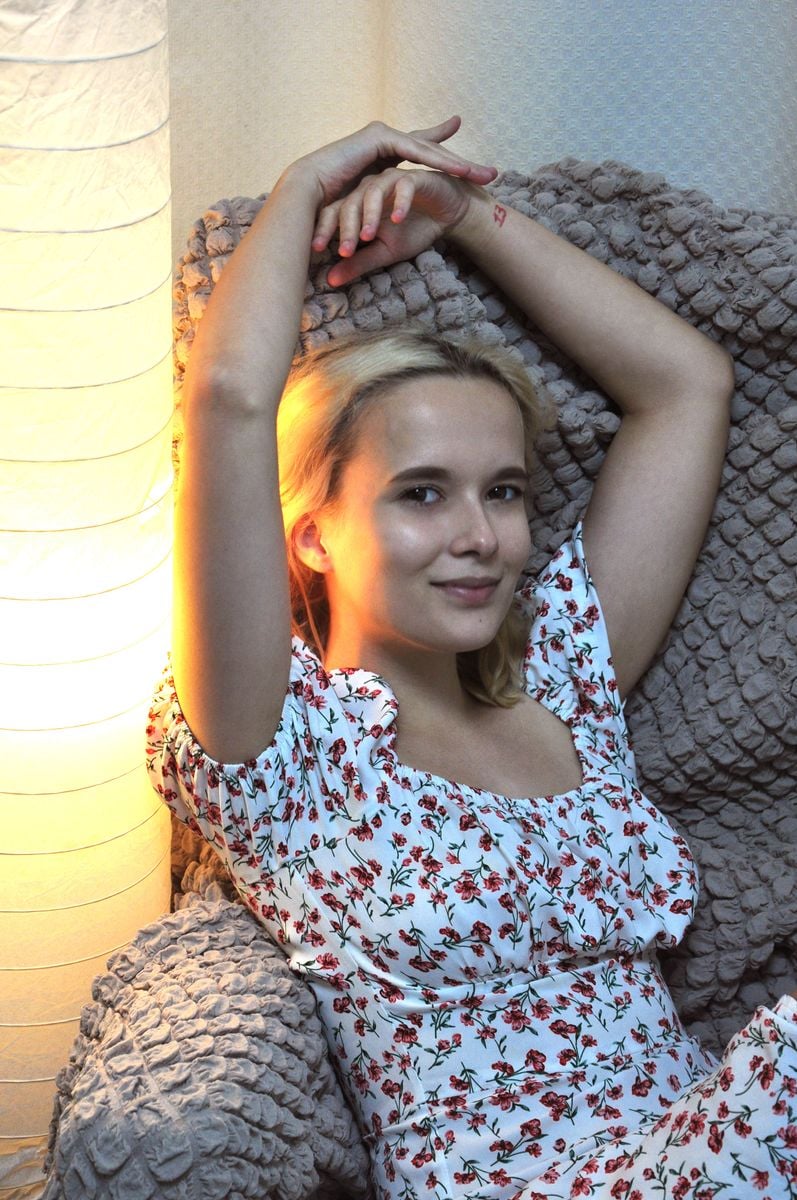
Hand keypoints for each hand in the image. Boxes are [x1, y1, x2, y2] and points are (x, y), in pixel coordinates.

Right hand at [285, 115, 494, 231]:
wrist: (302, 196)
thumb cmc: (324, 210)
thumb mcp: (361, 214)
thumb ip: (374, 217)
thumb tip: (379, 236)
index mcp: (379, 157)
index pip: (419, 156)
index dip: (444, 158)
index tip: (470, 168)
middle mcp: (382, 142)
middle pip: (431, 152)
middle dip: (462, 165)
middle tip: (492, 175)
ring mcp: (380, 135)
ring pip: (427, 150)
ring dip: (457, 163)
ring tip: (482, 177)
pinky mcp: (378, 137)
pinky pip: (415, 150)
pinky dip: (437, 159)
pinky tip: (458, 170)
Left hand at [313, 165, 481, 287]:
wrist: (447, 216)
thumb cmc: (414, 230)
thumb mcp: (385, 253)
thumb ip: (359, 263)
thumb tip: (331, 281)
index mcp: (359, 204)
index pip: (335, 213)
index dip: (325, 230)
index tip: (317, 250)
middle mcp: (371, 188)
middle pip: (351, 202)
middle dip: (346, 227)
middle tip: (345, 251)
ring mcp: (392, 180)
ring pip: (373, 191)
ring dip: (369, 214)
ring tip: (368, 236)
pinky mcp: (414, 177)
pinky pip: (403, 186)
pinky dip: (399, 202)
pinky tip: (398, 219)